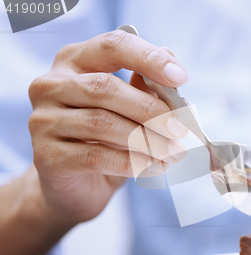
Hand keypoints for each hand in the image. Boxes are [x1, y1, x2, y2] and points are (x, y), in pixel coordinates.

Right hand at [28, 30, 189, 224]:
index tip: (181, 77)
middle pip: (105, 87)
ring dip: (146, 139)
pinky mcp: (46, 155)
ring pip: (101, 123)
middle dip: (150, 109)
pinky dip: (133, 162)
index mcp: (75, 61)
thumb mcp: (129, 111)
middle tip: (180, 129)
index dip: (149, 59)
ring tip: (174, 152)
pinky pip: (96, 156)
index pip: (112, 46)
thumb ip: (146, 89)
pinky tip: (156, 167)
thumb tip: (174, 74)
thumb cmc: (106, 139)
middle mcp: (51, 85)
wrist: (76, 185)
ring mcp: (44, 120)